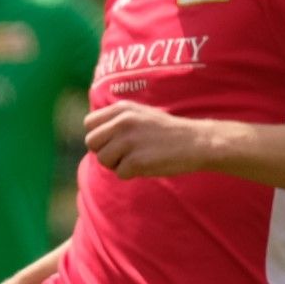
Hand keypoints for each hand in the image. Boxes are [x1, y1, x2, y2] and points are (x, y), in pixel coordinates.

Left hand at [84, 100, 236, 180]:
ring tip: (137, 158)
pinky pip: (120, 173)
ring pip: (103, 159)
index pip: (89, 124)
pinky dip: (131, 174)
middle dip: (104, 152)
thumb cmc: (167, 132)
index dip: (99, 136)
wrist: (195, 142)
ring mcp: (129, 141)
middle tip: (123, 154)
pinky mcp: (136, 161)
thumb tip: (93, 137)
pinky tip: (147, 165)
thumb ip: (117, 121)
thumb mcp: (140, 115)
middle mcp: (122, 122)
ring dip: (117, 164)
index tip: (113, 142)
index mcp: (122, 108)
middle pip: (92, 142)